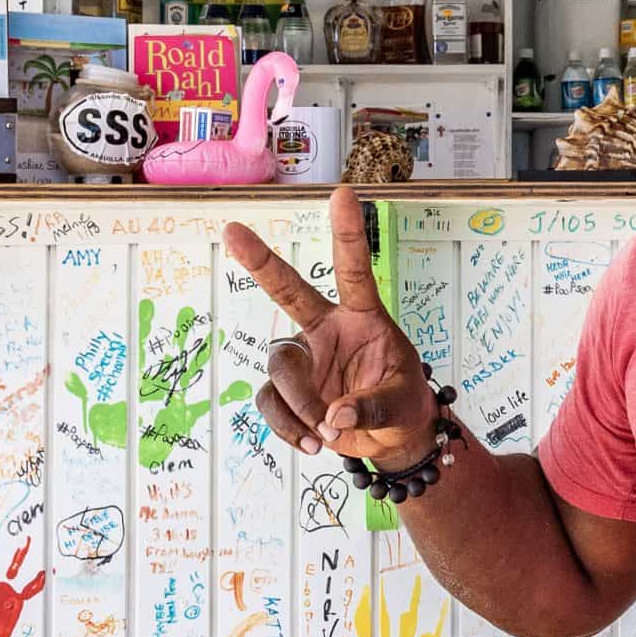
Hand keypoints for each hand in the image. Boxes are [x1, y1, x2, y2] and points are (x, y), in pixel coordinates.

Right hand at [222, 186, 437, 468]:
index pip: (353, 269)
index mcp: (362, 317)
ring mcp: (303, 358)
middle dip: (260, 261)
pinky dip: (289, 427)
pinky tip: (312, 442)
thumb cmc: (404, 405)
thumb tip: (336, 415)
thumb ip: (373, 407)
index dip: (347, 233)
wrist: (392, 440)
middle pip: (287, 291)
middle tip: (232, 231)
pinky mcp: (286, 392)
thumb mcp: (403, 404)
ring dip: (301, 403)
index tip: (344, 193)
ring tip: (329, 429)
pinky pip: (270, 401)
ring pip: (279, 366)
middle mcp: (326, 329)